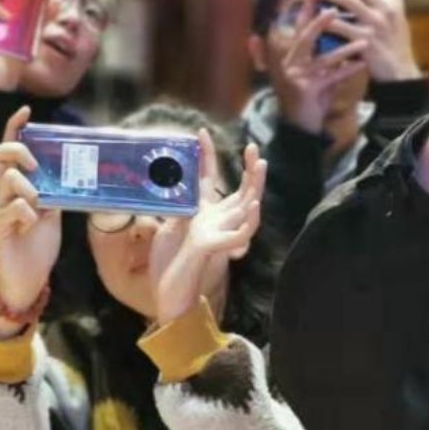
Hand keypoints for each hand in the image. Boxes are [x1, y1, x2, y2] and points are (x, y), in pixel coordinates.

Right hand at [0, 107, 60, 334]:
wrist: (29, 280)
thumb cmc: (38, 246)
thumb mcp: (52, 212)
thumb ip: (53, 191)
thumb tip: (70, 173)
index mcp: (14, 188)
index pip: (7, 151)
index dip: (13, 129)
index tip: (26, 112)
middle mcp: (0, 195)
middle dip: (18, 152)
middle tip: (35, 168)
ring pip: (7, 180)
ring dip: (29, 188)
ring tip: (39, 206)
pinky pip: (11, 208)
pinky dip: (27, 213)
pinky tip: (33, 225)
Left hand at [151, 133, 265, 327]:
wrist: (169, 298)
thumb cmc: (169, 266)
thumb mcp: (168, 227)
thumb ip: (175, 208)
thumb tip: (168, 186)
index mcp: (203, 214)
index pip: (208, 179)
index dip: (207, 156)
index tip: (201, 132)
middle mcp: (216, 222)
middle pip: (240, 190)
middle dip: (248, 168)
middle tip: (253, 146)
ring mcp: (219, 235)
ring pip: (247, 208)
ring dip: (255, 186)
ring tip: (260, 165)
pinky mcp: (216, 249)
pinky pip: (241, 235)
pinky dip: (249, 221)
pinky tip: (253, 206)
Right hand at [274, 7, 368, 133]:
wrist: (300, 126)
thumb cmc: (310, 96)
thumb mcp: (315, 72)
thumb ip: (323, 54)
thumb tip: (340, 34)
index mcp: (289, 55)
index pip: (297, 29)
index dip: (306, 11)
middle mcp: (289, 63)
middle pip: (304, 37)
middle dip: (319, 22)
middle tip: (336, 8)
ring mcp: (296, 77)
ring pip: (322, 59)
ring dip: (343, 49)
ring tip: (363, 41)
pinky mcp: (307, 91)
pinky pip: (331, 78)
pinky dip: (348, 70)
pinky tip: (362, 63)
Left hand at [315, 0, 421, 82]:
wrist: (400, 75)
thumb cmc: (395, 48)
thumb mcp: (397, 23)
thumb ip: (383, 7)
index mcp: (395, 4)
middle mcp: (385, 10)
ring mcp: (374, 25)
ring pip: (346, 1)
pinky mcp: (364, 40)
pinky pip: (340, 26)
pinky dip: (326, 21)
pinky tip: (314, 17)